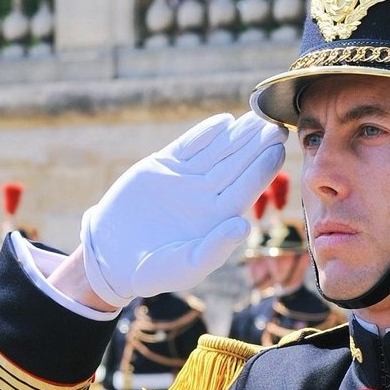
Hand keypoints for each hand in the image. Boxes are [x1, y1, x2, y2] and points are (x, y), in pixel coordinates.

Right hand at [80, 112, 285, 306]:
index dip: (262, 169)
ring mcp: (186, 179)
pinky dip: (205, 133)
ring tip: (257, 117)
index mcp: (218, 218)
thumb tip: (244, 226)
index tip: (278, 150)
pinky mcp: (163, 167)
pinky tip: (224, 121)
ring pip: (217, 151)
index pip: (246, 188)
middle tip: (276, 126)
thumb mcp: (186, 266)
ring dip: (237, 134)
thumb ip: (216, 248)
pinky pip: (188, 146)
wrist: (112, 257)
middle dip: (256, 145)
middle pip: (236, 165)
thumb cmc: (154, 272)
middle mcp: (207, 196)